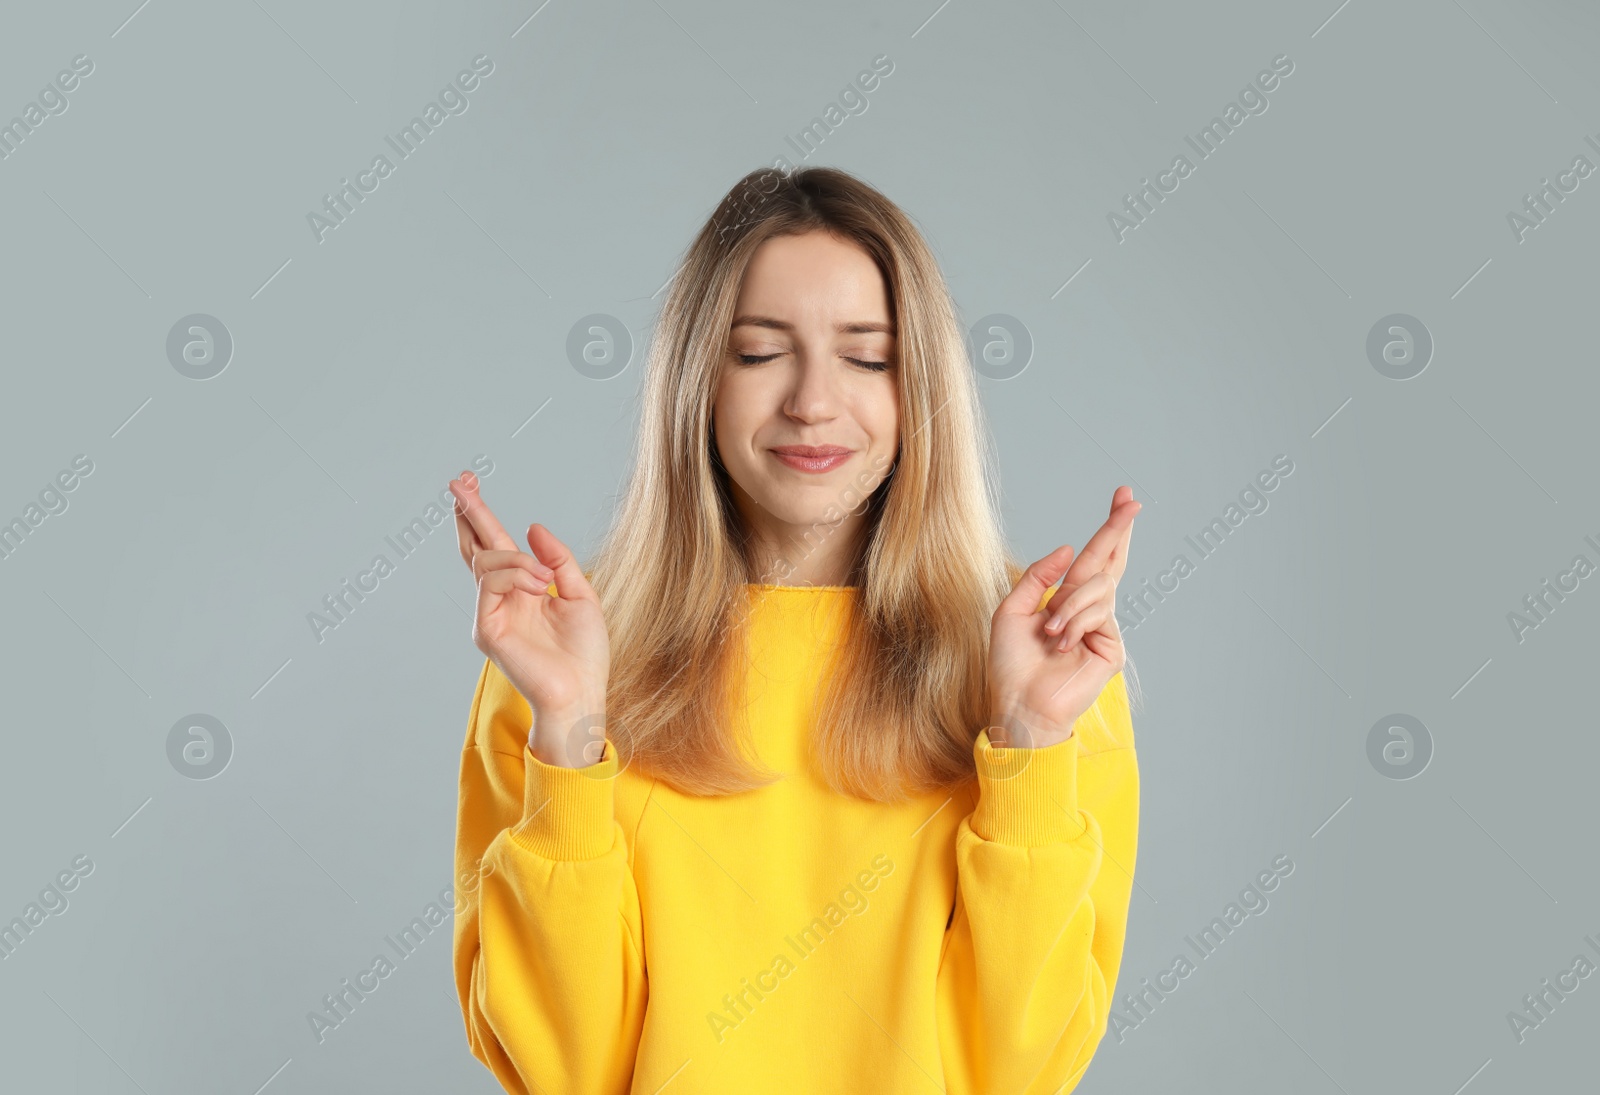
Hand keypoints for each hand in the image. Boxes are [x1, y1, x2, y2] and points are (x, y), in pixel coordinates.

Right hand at [448, 471, 609, 766]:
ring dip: (517, 561)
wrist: (584, 691)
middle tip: (461, 480)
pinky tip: (538, 585)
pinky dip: (516, 576)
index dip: (480, 514)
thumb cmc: (585, 652)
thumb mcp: (581, 594)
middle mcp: (499, 600)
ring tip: (544, 580)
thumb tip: (532, 528)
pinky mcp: (486, 630)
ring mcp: (489, 614)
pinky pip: (491, 584)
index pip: (493, 546)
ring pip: (487, 563)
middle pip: (475, 547)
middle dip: (469, 512)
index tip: (469, 482)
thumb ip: (558, 560)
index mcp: (520, 590)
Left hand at [986, 486, 1140, 748]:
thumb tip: (1068, 548)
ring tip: (1050, 633)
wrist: (1018, 703)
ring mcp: (1102, 627)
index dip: (1110, 529)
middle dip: (1118, 528)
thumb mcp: (1011, 610)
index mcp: (1065, 598)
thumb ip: (1037, 577)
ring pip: (1097, 588)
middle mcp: (1088, 609)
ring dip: (1068, 606)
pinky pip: (1098, 614)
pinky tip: (1060, 645)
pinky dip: (1074, 624)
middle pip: (1110, 560)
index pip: (1094, 558)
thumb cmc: (1011, 663)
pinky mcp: (1111, 647)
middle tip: (1131, 499)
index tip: (1124, 498)